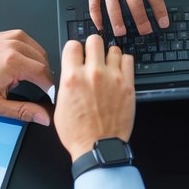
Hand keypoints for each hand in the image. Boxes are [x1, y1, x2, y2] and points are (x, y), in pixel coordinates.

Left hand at [0, 30, 54, 124]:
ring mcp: (14, 37)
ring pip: (41, 53)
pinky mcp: (12, 34)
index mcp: (12, 63)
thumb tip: (44, 116)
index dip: (50, 89)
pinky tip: (23, 64)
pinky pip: (33, 45)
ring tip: (24, 77)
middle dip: (44, 78)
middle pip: (45, 64)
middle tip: (34, 89)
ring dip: (39, 66)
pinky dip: (34, 55)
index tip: (47, 97)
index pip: (45, 76)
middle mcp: (14, 46)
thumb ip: (23, 111)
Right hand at [54, 34, 134, 159]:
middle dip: (92, 46)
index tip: (77, 55)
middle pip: (94, 40)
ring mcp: (113, 78)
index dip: (74, 49)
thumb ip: (66, 84)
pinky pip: (128, 60)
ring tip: (108, 66)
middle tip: (93, 56)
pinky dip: (123, 63)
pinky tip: (119, 71)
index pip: (73, 45)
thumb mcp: (60, 106)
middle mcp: (93, 74)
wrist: (98, 147)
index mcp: (72, 78)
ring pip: (113, 49)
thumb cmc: (78, 133)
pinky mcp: (128, 85)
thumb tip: (70, 73)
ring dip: (109, 55)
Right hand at [66, 0, 168, 35]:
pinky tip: (101, 26)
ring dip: (118, 23)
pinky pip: (94, 4)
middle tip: (145, 32)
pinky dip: (97, 18)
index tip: (163, 23)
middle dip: (141, 21)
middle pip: (134, 2)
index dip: (159, 10)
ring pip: (113, 7)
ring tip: (122, 33)